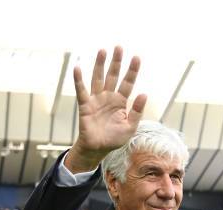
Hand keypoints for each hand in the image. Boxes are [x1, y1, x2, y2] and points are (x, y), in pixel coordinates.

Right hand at [66, 46, 147, 172]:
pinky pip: (82, 91)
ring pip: (98, 78)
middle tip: (119, 47)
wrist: (98, 149)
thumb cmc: (114, 138)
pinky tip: (77, 67)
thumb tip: (145, 94)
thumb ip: (137, 111)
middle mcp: (109, 97)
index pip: (128, 83)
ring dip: (100, 65)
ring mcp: (97, 100)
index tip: (137, 57)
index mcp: (121, 102)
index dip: (132, 71)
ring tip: (103, 51)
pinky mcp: (85, 105)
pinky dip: (79, 80)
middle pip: (113, 76)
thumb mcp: (130, 126)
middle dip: (116, 62)